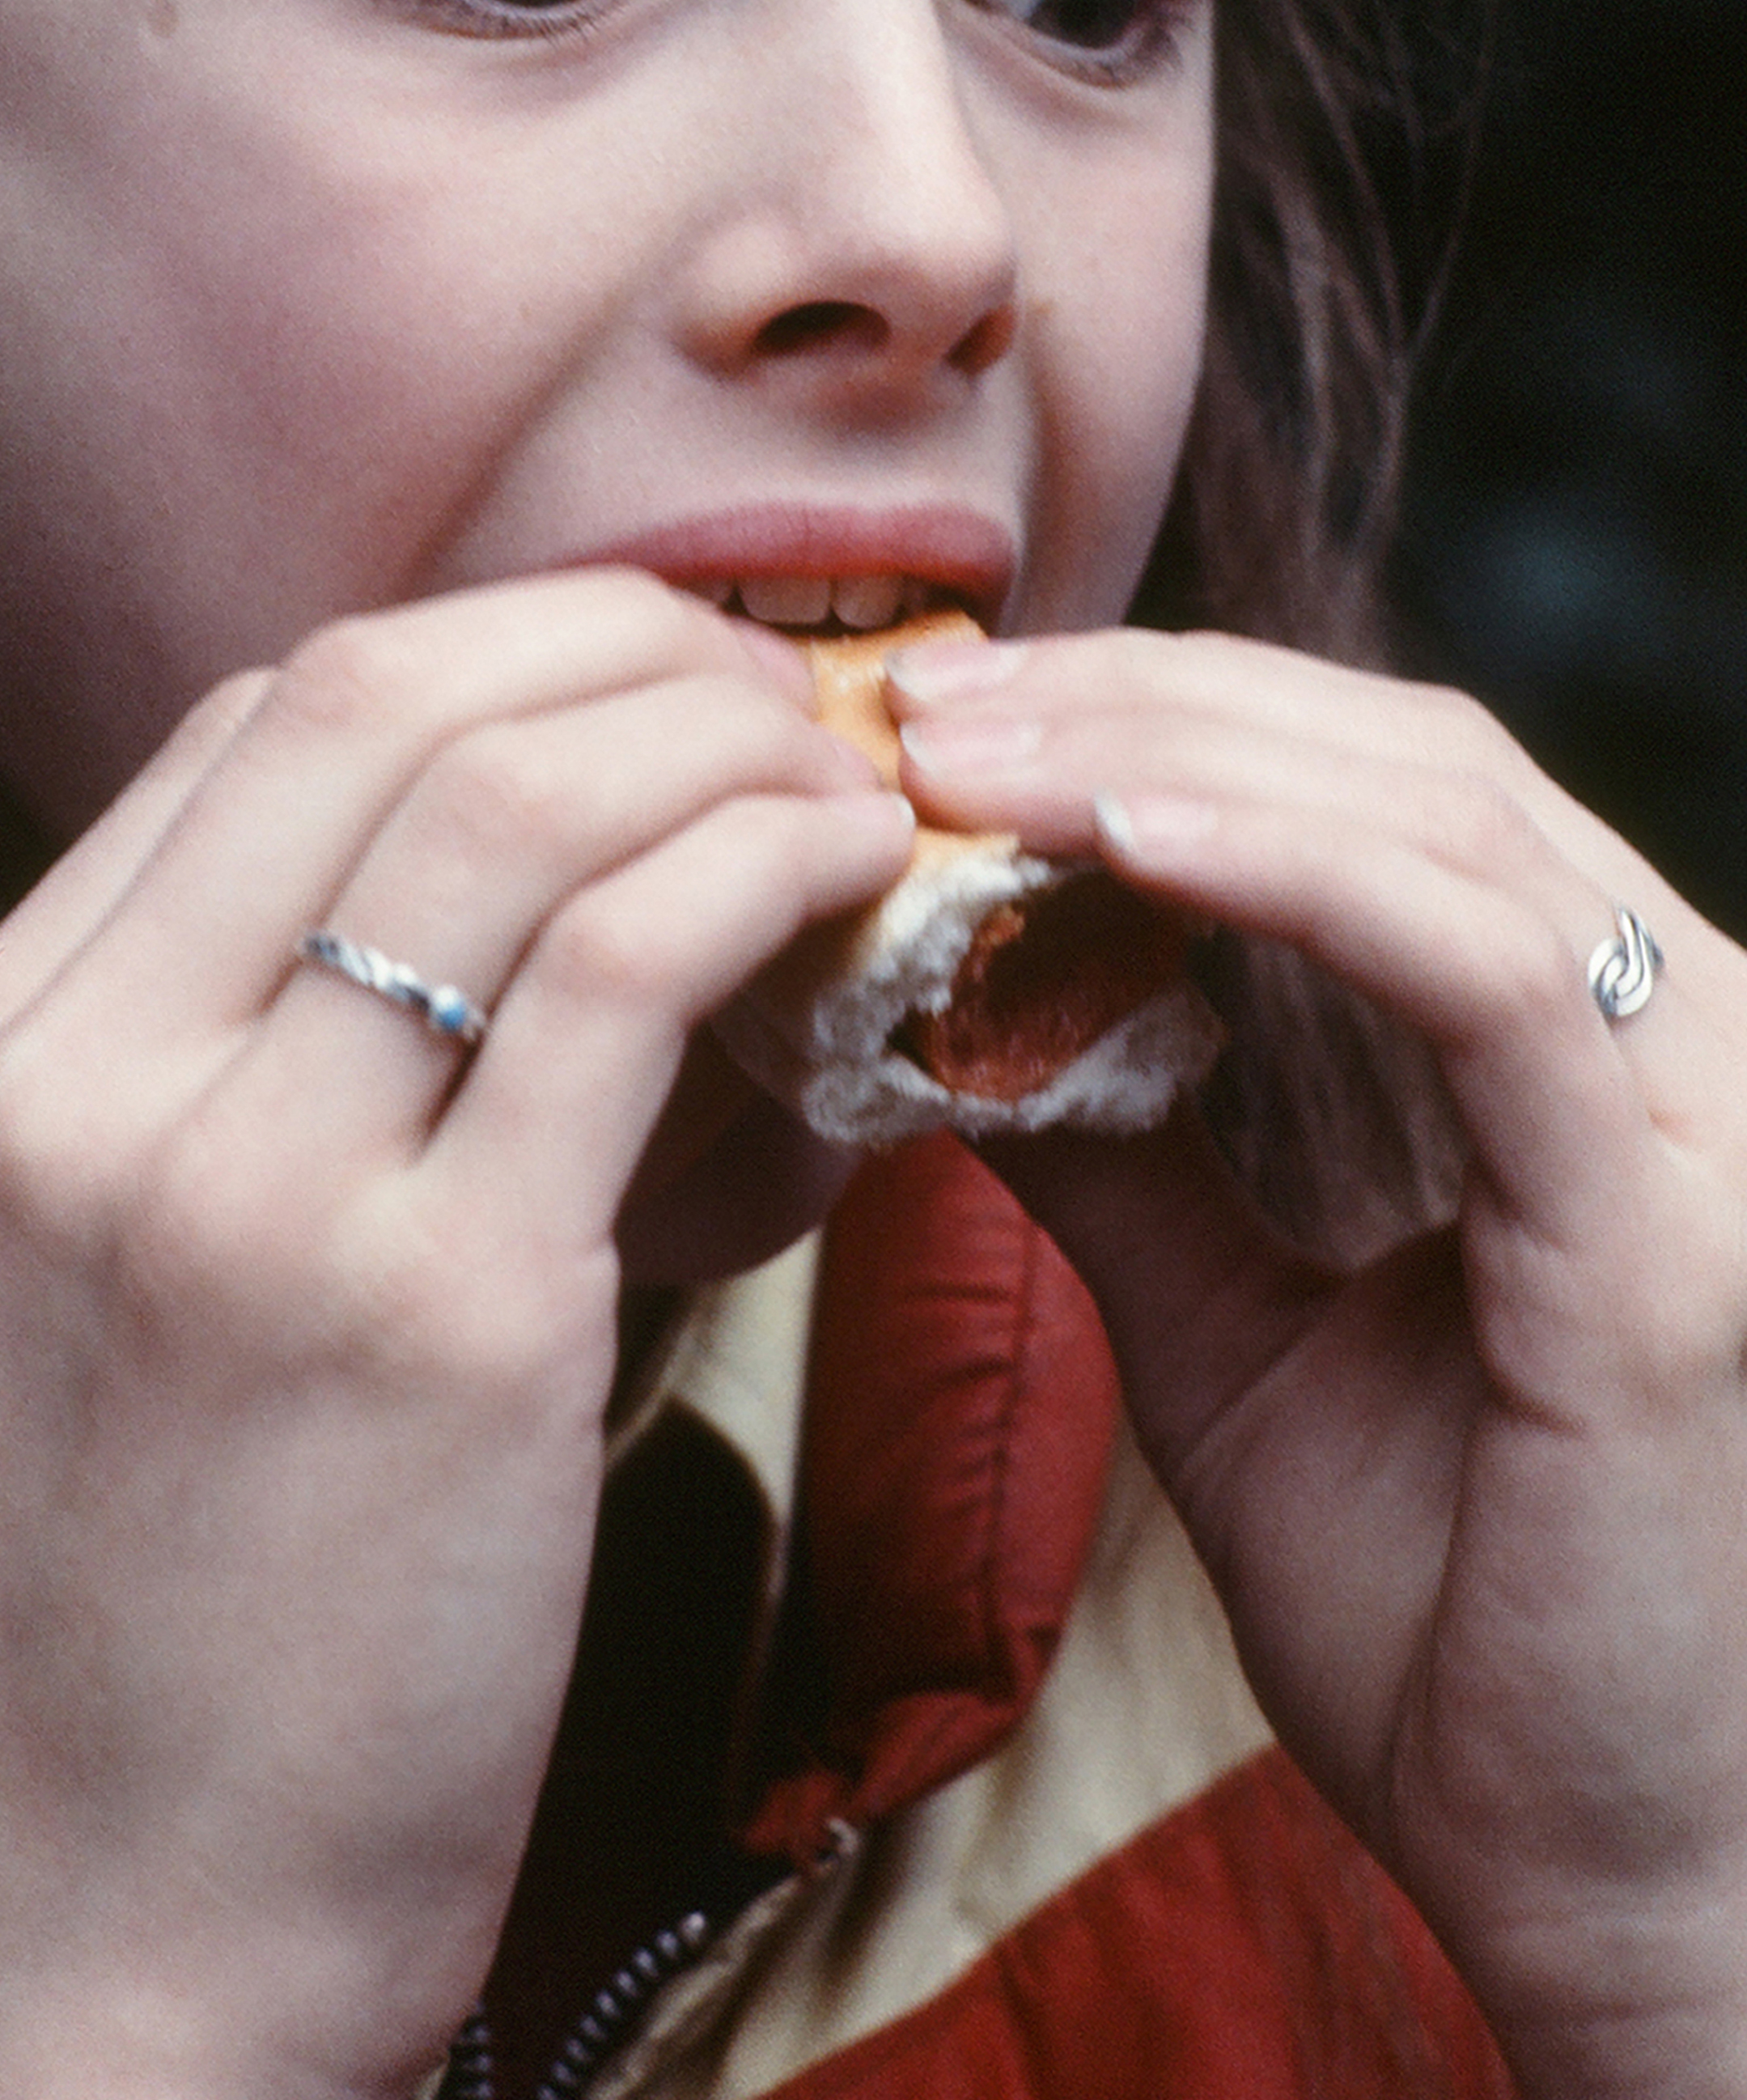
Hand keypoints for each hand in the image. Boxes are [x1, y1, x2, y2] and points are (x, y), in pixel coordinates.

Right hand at [0, 573, 909, 2099]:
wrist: (134, 1942)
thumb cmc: (168, 1611)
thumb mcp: (107, 1281)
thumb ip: (237, 1059)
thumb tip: (531, 857)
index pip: (245, 724)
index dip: (473, 654)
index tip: (631, 676)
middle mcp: (63, 1082)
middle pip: (367, 700)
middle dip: (604, 644)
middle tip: (766, 684)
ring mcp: (230, 1189)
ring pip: (511, 799)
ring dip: (714, 740)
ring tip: (839, 772)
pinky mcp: (430, 1311)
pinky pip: (627, 967)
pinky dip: (763, 868)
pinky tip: (852, 874)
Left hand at [891, 626, 1746, 2099]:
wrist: (1600, 1886)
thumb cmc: (1456, 1628)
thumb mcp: (1230, 1341)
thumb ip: (1123, 1159)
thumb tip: (941, 1013)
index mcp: (1579, 1052)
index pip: (1380, 786)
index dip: (1167, 716)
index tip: (943, 723)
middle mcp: (1671, 1041)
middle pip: (1404, 755)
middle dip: (1142, 699)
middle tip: (916, 700)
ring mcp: (1694, 1117)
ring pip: (1439, 818)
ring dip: (1176, 755)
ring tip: (960, 754)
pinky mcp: (1669, 1229)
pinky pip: (1480, 973)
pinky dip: (1287, 872)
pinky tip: (1105, 839)